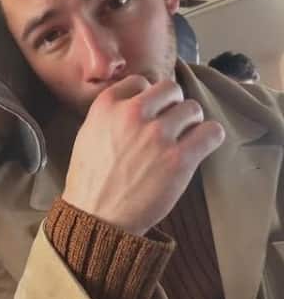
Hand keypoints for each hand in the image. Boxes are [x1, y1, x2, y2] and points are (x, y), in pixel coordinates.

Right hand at [62, 76, 224, 235]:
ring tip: (182, 140)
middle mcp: (132, 115)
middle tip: (170, 124)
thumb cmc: (91, 180)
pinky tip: (200, 147)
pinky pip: (212, 132)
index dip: (147, 96)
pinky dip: (209, 137)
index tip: (149, 112)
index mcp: (106, 107)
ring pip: (193, 108)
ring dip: (191, 123)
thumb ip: (110, 115)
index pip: (139, 81)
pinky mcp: (180, 158)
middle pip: (171, 89)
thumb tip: (136, 102)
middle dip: (173, 104)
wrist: (97, 217)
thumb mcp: (87, 136)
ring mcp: (157, 135)